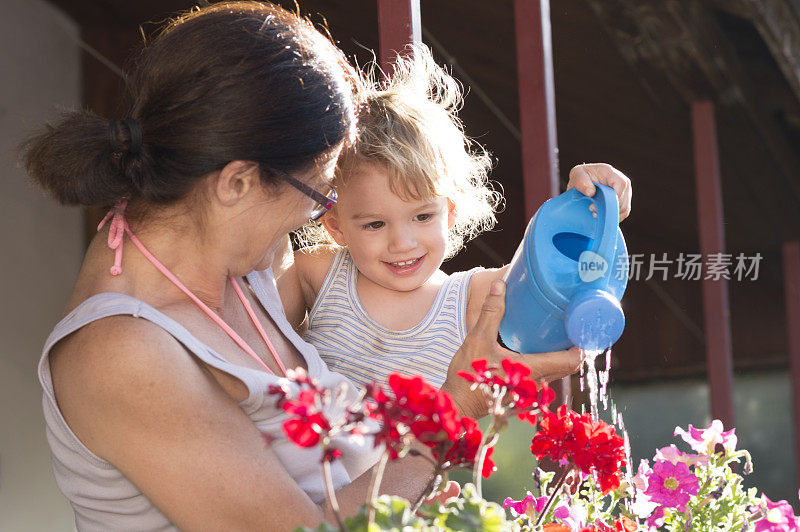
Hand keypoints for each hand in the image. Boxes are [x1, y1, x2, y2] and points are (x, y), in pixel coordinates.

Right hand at [442, 280, 580, 418]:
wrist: (458, 404)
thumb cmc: (468, 377)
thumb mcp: (478, 339)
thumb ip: (492, 312)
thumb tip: (500, 285)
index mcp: (533, 369)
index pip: (571, 360)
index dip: (582, 344)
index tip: (582, 327)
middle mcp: (537, 382)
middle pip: (568, 366)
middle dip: (573, 347)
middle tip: (570, 325)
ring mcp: (531, 391)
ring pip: (557, 373)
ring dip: (561, 356)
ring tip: (556, 334)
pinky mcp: (523, 394)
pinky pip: (546, 377)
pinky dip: (549, 363)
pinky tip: (538, 349)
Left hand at [566, 163, 631, 220]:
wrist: (582, 182)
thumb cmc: (580, 176)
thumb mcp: (576, 174)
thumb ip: (581, 182)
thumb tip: (591, 193)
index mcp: (610, 172)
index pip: (621, 184)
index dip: (613, 197)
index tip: (599, 204)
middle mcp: (621, 181)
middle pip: (624, 198)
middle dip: (609, 208)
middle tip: (592, 210)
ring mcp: (624, 191)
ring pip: (624, 207)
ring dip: (610, 214)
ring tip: (595, 213)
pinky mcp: (623, 201)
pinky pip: (624, 212)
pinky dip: (613, 217)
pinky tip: (601, 216)